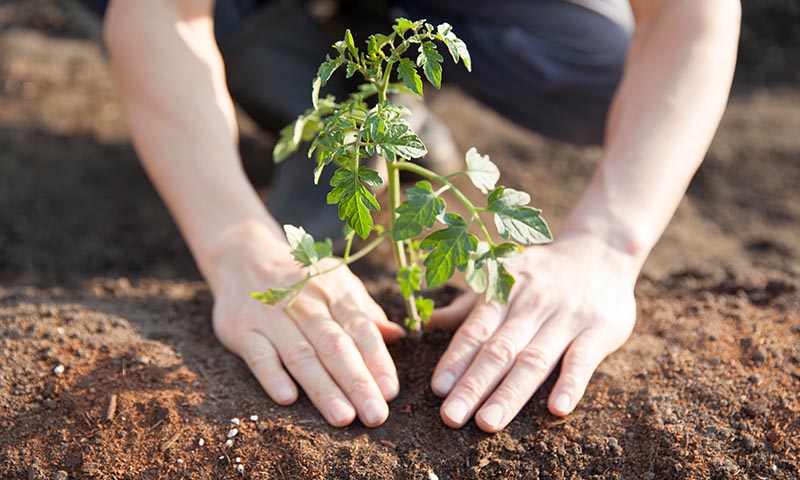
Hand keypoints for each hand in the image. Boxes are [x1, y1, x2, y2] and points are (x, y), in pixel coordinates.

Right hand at [206, 224, 404, 426]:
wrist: (242, 257)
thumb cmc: (301, 280)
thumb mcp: (336, 283)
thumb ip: (364, 311)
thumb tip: (398, 335)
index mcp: (334, 292)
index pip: (361, 329)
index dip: (377, 360)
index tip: (390, 392)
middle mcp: (305, 303)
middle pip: (334, 346)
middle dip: (357, 382)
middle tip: (375, 415)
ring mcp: (272, 316)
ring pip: (300, 355)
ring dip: (322, 387)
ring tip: (343, 417)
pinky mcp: (242, 328)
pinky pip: (258, 354)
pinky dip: (272, 375)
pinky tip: (288, 398)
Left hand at [427, 232, 637, 431]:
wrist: (602, 251)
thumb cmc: (542, 273)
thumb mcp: (503, 278)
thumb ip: (468, 307)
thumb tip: (426, 324)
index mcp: (503, 291)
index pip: (475, 330)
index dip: (456, 359)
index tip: (438, 389)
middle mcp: (531, 304)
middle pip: (499, 349)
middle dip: (473, 385)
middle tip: (451, 417)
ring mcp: (566, 316)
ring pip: (534, 359)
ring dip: (510, 393)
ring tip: (488, 422)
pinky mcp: (600, 328)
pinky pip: (583, 358)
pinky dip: (571, 382)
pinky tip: (557, 408)